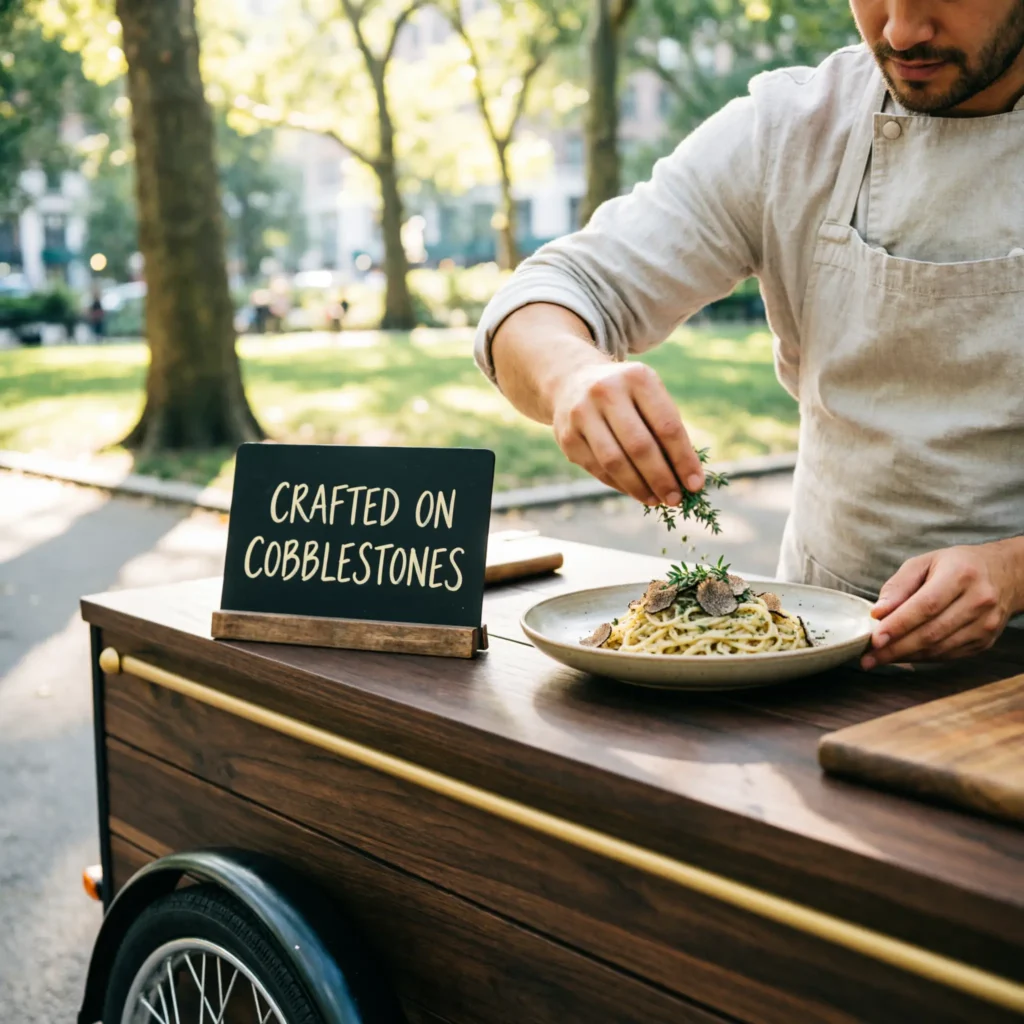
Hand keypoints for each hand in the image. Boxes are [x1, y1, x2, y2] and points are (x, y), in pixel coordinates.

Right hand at [550, 361, 704, 505]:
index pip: (666, 426)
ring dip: (639, 487)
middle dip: (661, 478)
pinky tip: (635, 492)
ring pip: (614, 462)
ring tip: (656, 500)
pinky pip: (598, 469)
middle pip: (639, 446)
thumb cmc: (626, 395)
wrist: (573, 381)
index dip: (683, 459)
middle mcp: (606, 392)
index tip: (695, 485)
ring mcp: (581, 414)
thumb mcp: (648, 397)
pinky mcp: (567, 436)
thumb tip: (686, 478)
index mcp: (637, 378)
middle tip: (676, 500)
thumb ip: (666, 430)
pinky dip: (620, 485)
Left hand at [862, 540, 1023, 668]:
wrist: (1004, 575)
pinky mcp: (985, 642)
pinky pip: (948, 655)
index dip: (899, 625)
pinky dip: (922, 658)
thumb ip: (898, 586)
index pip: (926, 606)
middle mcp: (978, 601)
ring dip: (906, 656)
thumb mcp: (924, 563)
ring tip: (878, 658)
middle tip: (868, 658)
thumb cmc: (956, 565)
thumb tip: (878, 613)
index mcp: (961, 575)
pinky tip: (902, 656)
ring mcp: (985, 625)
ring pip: (939, 648)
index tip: (874, 639)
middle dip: (896, 648)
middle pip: (932, 632)